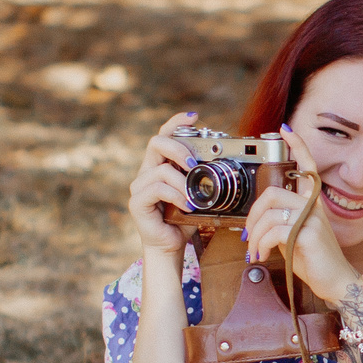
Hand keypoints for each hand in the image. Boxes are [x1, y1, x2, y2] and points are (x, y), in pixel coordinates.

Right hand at [126, 112, 203, 258]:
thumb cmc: (184, 219)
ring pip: (160, 170)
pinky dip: (175, 195)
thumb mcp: (198, 195)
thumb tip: (225, 164)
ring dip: (182, 182)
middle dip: (178, 148)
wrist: (170, 245)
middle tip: (193, 163)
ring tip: (194, 198)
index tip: (193, 117)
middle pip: (156, 142)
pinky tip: (186, 206)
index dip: (176, 122)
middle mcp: (148, 171)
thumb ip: (204, 179)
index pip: (165, 135)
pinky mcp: (138, 202)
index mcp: (161, 165)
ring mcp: (140, 186)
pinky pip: (156, 189)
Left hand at [240, 129, 359, 302]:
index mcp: (311, 203)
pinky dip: (262, 245)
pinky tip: (263, 255)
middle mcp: (313, 206)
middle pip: (272, 194)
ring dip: (255, 236)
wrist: (335, 281)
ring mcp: (312, 218)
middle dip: (253, 216)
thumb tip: (256, 223)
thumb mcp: (293, 237)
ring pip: (270, 215)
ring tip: (256, 252)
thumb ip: (280, 223)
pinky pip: (274, 231)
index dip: (297, 146)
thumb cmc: (314, 260)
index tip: (285, 130)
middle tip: (249, 236)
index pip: (307, 167)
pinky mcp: (308, 233)